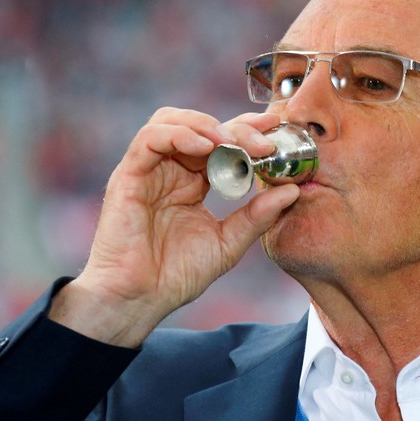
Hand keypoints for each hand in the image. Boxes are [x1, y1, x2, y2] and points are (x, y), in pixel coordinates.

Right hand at [48, 108, 299, 346]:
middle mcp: (169, 170)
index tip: (276, 131)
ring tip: (233, 143)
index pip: (220, 141)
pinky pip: (150, 138)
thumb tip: (291, 190)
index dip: (247, 130)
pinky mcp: (128, 175)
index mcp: (192, 182)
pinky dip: (179, 135)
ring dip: (206, 125)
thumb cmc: (175, 276)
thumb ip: (257, 216)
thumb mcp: (227, 244)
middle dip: (236, 128)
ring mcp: (147, 170)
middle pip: (200, 125)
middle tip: (264, 144)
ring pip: (171, 120)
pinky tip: (204, 148)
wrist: (138, 300)